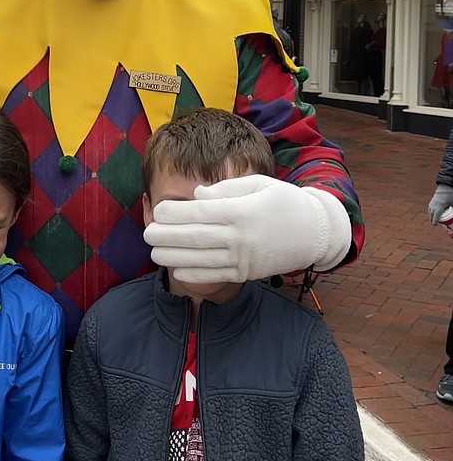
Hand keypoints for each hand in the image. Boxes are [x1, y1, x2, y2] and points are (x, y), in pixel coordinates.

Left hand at [143, 175, 351, 283]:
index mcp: (242, 211)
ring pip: (202, 260)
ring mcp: (244, 258)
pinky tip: (176, 270)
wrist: (315, 232)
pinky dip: (194, 274)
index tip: (158, 209)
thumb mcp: (260, 184)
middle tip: (146, 233)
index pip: (201, 212)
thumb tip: (197, 194)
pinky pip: (216, 276)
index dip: (176, 212)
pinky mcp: (247, 273)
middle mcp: (241, 236)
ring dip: (174, 258)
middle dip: (167, 237)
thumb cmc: (285, 201)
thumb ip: (227, 188)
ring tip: (154, 253)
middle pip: (196, 238)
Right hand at [427, 184, 452, 223]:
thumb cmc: (450, 196)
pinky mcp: (431, 202)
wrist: (445, 188)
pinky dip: (430, 213)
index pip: (436, 215)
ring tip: (433, 220)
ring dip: (430, 216)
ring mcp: (432, 203)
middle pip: (431, 214)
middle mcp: (434, 205)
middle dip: (432, 220)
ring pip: (429, 212)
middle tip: (435, 224)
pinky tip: (431, 215)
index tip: (434, 224)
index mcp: (440, 206)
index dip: (435, 220)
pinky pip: (429, 209)